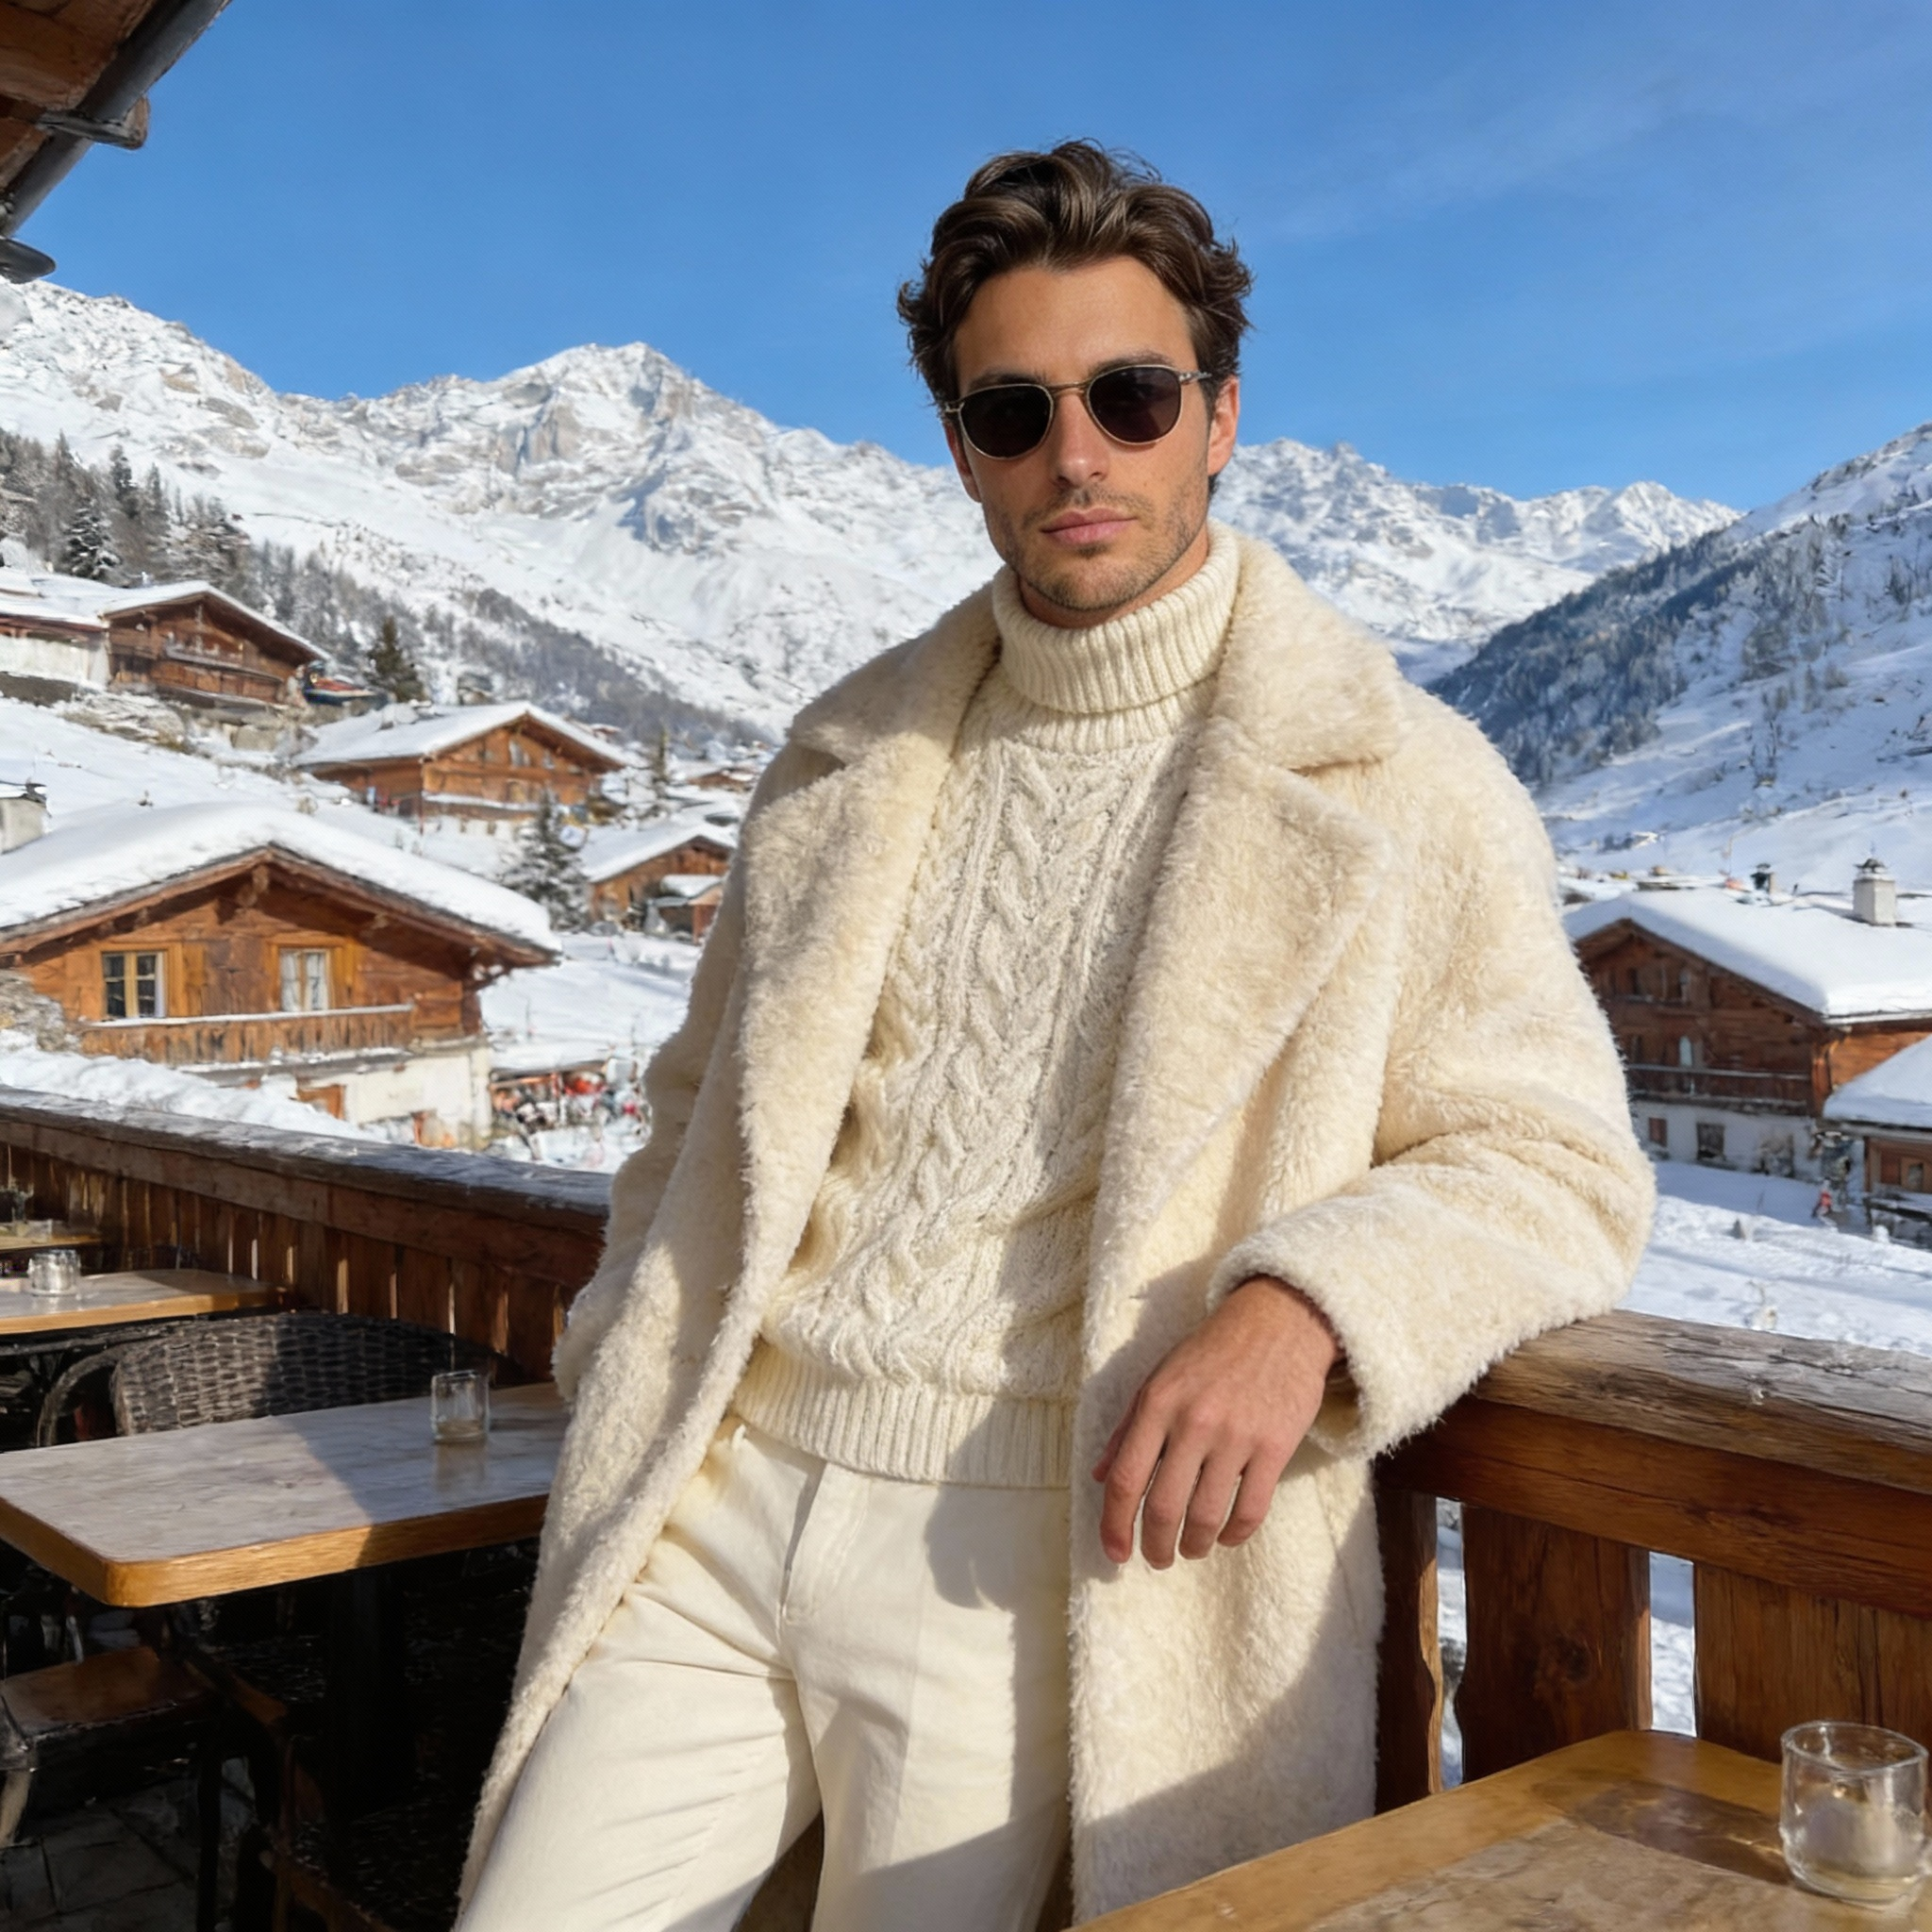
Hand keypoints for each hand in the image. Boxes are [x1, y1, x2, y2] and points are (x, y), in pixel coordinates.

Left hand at [1092, 1277, 1338, 1568]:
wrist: (1277, 1321)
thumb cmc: (1210, 1351)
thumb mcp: (1157, 1378)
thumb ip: (1126, 1428)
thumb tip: (1099, 1476)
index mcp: (1157, 1404)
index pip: (1127, 1480)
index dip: (1115, 1525)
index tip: (1115, 1553)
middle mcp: (1192, 1422)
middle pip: (1164, 1508)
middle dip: (1155, 1546)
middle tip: (1156, 1559)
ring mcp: (1236, 1436)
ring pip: (1206, 1516)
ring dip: (1194, 1546)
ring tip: (1190, 1549)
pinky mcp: (1275, 1446)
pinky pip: (1250, 1509)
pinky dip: (1234, 1534)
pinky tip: (1226, 1536)